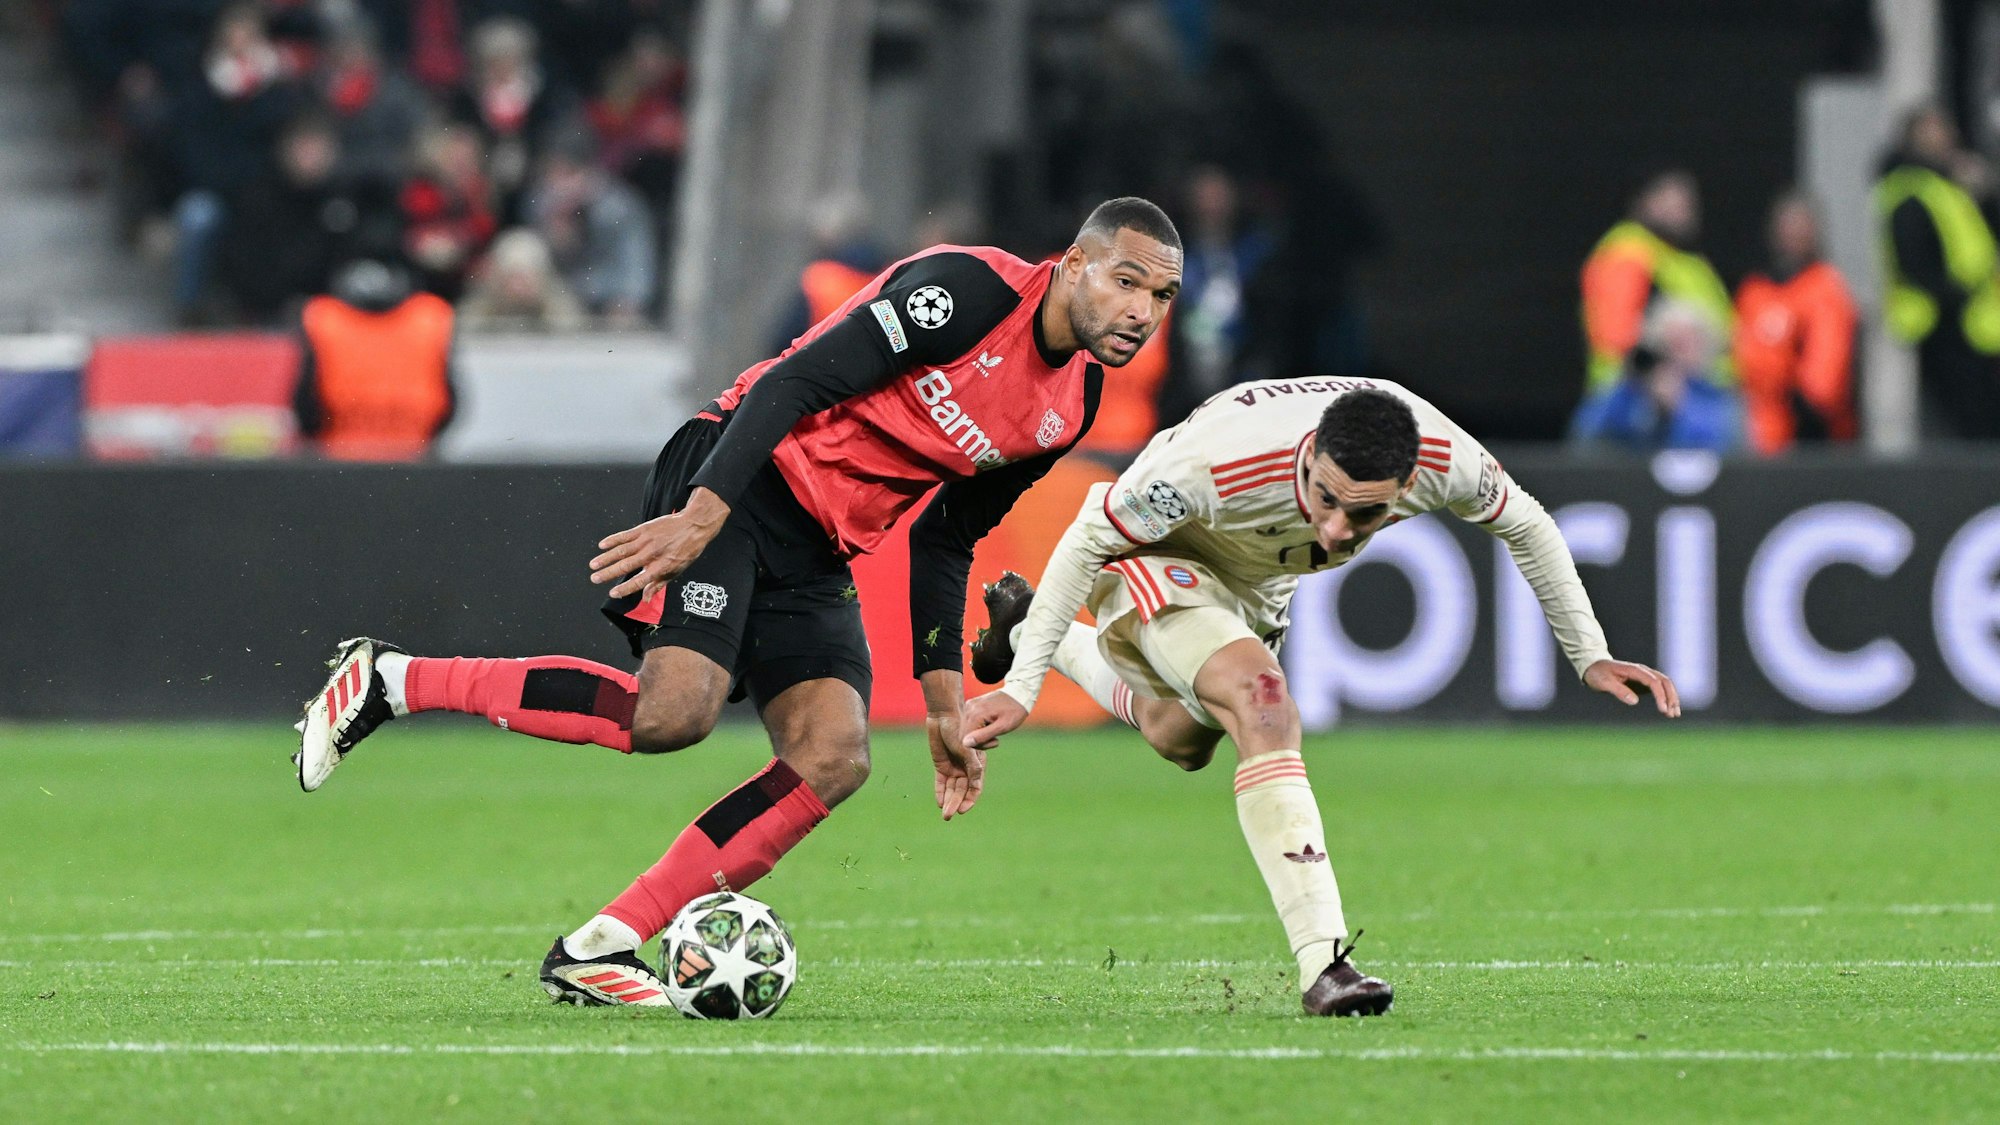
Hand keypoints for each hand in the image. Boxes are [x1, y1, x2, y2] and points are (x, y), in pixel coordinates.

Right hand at [590, 488, 728, 598]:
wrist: (694, 526)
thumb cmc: (686, 551)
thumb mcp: (677, 571)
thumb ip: (658, 585)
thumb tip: (645, 599)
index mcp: (661, 567)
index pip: (640, 581)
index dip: (625, 588)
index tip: (612, 593)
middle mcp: (652, 554)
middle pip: (626, 565)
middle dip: (608, 573)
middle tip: (594, 579)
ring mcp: (646, 540)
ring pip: (622, 550)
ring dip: (606, 558)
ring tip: (593, 565)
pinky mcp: (643, 529)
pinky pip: (625, 535)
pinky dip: (613, 540)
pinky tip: (601, 545)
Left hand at [927, 706, 983, 821]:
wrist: (943, 716)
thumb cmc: (959, 729)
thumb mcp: (967, 748)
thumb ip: (973, 766)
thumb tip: (977, 784)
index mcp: (977, 765)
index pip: (975, 787)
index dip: (970, 799)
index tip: (962, 809)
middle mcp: (966, 768)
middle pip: (961, 791)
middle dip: (956, 803)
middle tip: (948, 815)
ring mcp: (953, 767)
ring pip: (951, 789)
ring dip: (948, 801)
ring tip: (945, 814)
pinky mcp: (941, 765)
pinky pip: (941, 783)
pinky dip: (940, 792)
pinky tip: (939, 802)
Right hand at [961, 690, 1027, 749]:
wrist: (1018, 694)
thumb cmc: (1014, 712)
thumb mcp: (1002, 727)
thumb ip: (984, 735)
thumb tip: (965, 743)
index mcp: (975, 715)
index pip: (966, 740)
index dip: (980, 745)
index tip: (995, 740)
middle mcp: (968, 709)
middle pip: (965, 735)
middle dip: (981, 741)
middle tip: (996, 737)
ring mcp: (969, 706)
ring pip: (967, 730)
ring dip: (980, 735)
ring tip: (994, 730)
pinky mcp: (971, 705)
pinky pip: (970, 723)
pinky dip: (979, 728)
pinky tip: (990, 724)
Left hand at [1584, 658, 1680, 717]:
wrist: (1593, 666)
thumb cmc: (1597, 674)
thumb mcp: (1604, 682)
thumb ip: (1618, 690)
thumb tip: (1635, 701)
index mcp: (1634, 670)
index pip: (1653, 682)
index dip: (1660, 696)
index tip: (1662, 709)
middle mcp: (1642, 670)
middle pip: (1664, 681)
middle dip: (1671, 697)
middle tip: (1672, 714)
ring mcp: (1645, 675)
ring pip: (1665, 683)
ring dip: (1672, 698)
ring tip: (1674, 714)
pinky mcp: (1644, 681)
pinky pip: (1660, 687)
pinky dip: (1667, 697)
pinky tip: (1669, 708)